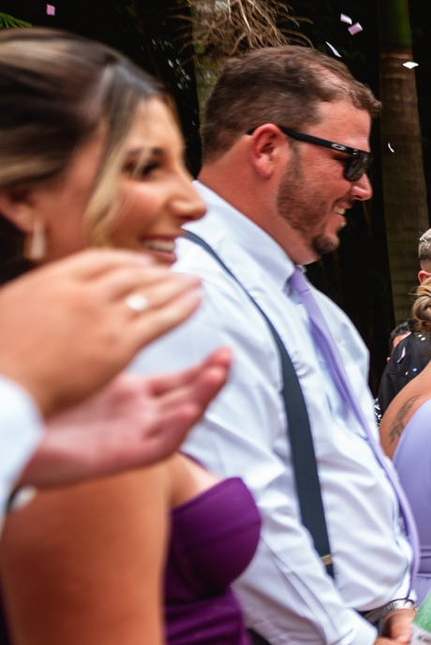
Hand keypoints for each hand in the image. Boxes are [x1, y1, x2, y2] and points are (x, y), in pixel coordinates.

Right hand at [0, 249, 203, 416]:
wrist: (4, 384)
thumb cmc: (0, 354)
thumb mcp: (10, 307)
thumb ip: (39, 297)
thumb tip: (48, 294)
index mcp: (52, 279)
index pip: (99, 260)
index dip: (126, 260)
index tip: (141, 262)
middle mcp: (83, 293)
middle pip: (130, 274)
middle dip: (157, 272)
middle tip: (177, 271)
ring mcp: (103, 318)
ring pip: (150, 294)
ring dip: (177, 286)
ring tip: (196, 282)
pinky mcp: (120, 344)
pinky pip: (160, 321)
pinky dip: (182, 309)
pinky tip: (196, 302)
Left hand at [22, 351, 229, 487]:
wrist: (14, 438)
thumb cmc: (41, 407)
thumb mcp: (84, 373)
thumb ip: (110, 351)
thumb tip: (126, 316)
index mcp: (132, 396)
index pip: (180, 381)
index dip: (204, 367)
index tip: (224, 349)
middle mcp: (139, 416)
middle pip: (188, 396)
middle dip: (211, 377)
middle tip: (226, 357)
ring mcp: (132, 436)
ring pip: (181, 420)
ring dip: (202, 398)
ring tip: (217, 375)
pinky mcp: (120, 458)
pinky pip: (158, 446)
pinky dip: (176, 430)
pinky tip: (188, 410)